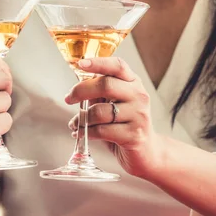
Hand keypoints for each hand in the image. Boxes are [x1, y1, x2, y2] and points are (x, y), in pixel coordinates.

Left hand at [65, 57, 164, 177]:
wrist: (147, 152)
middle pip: (106, 85)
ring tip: (76, 123)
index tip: (80, 63)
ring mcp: (138, 115)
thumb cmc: (124, 124)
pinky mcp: (134, 135)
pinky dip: (86, 132)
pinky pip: (101, 131)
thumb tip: (75, 87)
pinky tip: (81, 134)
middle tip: (68, 99)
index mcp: (133, 83)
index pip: (117, 66)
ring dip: (81, 118)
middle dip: (81, 91)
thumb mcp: (113, 103)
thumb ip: (99, 93)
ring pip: (100, 111)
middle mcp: (139, 96)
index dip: (98, 62)